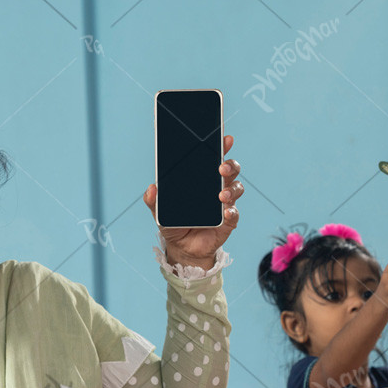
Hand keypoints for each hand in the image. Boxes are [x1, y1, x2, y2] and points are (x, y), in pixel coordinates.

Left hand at [143, 135, 242, 269]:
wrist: (183, 248)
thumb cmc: (175, 223)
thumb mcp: (160, 212)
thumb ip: (154, 201)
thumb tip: (151, 189)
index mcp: (203, 180)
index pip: (214, 159)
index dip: (221, 148)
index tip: (224, 139)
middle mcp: (217, 188)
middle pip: (230, 171)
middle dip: (230, 166)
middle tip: (221, 167)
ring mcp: (224, 204)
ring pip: (236, 189)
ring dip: (231, 190)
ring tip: (221, 195)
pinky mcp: (228, 221)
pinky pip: (234, 214)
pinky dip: (232, 212)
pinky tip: (226, 212)